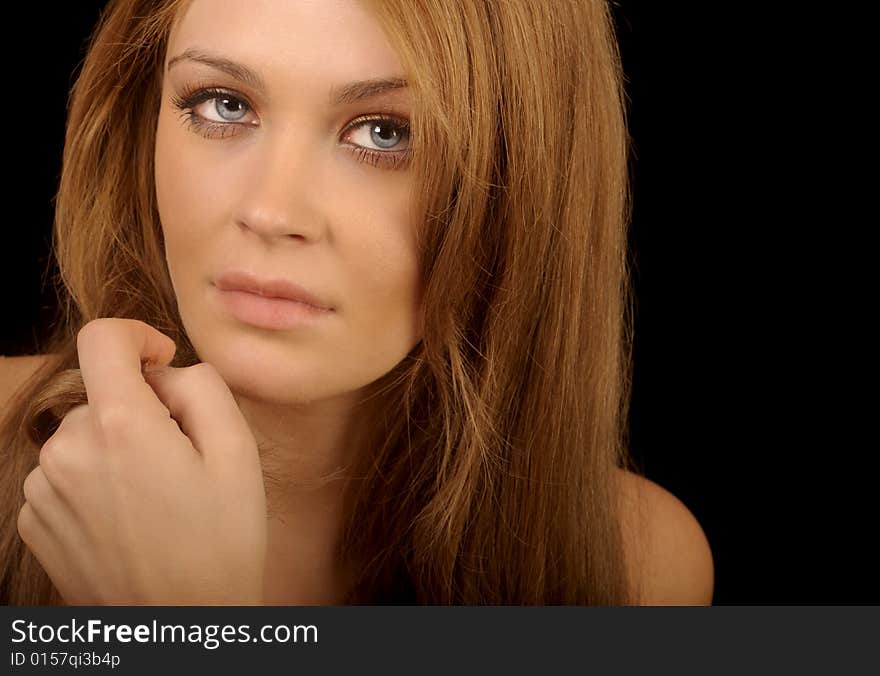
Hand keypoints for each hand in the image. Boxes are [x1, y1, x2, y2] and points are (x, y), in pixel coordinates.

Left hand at [17, 318, 266, 604]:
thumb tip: (165, 374)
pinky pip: (66, 475)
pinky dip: (96, 481)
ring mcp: (45, 490)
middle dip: (141, 411)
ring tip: (157, 498)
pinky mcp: (36, 522)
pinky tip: (129, 519)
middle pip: (102, 395)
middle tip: (182, 460)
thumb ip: (202, 386)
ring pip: (84, 436)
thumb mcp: (237, 452)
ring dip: (117, 448)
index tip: (161, 361)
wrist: (182, 625)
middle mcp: (68, 450)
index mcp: (121, 425)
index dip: (137, 336)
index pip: (101, 338)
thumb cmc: (220, 541)